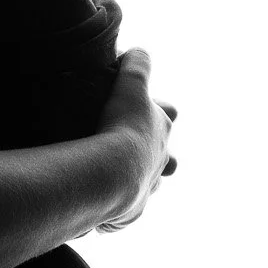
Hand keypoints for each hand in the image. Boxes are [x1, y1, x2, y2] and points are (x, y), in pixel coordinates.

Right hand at [93, 48, 176, 232]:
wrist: (112, 173)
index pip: (168, 116)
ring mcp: (145, 190)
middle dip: (160, 157)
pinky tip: (98, 215)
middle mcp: (158, 163)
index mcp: (159, 132)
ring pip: (150, 189)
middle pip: (167, 160)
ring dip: (139, 185)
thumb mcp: (130, 86)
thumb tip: (138, 51)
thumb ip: (136, 65)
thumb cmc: (122, 127)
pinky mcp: (128, 214)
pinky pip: (121, 217)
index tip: (151, 108)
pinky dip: (113, 214)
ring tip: (120, 184)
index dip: (161, 110)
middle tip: (138, 154)